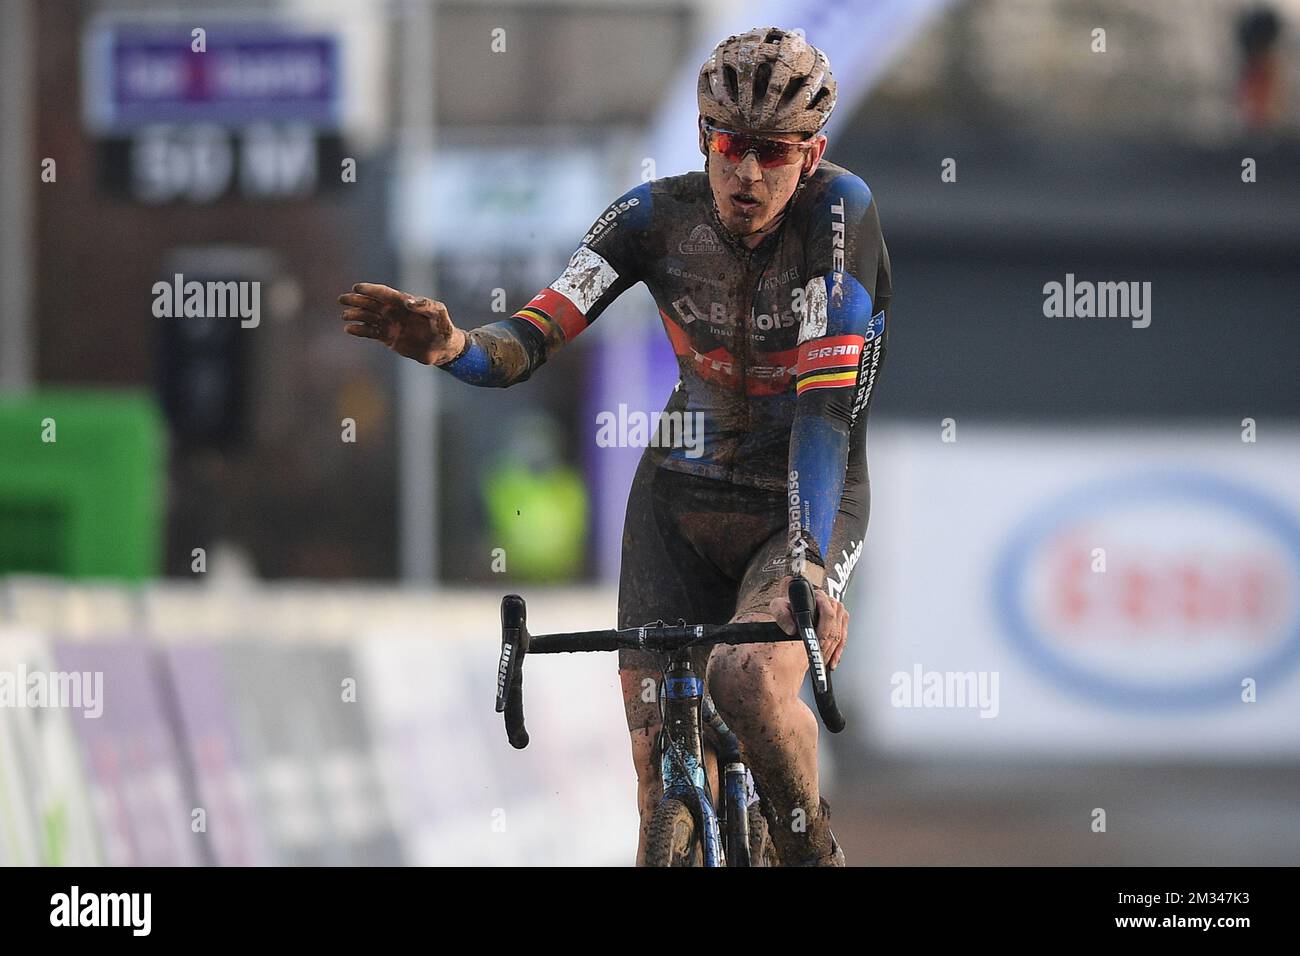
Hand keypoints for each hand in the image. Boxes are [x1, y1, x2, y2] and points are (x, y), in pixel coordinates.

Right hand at [338, 282, 466, 364]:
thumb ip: (425, 305)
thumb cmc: (443, 327)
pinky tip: (349, 329)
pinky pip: (370, 332)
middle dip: (357, 300)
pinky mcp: (388, 338)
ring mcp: (390, 324)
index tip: (357, 287)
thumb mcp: (439, 314)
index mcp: (404, 302)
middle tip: (342, 299)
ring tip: (345, 316)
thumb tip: (407, 302)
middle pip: (372, 303)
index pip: (384, 293)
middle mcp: (394, 311)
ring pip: (368, 317)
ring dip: (356, 315)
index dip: (371, 290)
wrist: (443, 348)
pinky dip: (360, 330)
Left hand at [767, 574, 849, 669]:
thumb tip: (792, 629)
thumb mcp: (779, 605)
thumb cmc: (789, 605)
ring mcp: (839, 611)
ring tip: (822, 661)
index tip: (817, 646)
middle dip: (826, 646)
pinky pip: (843, 638)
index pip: (828, 616)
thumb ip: (781, 615)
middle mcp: (832, 602)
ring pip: (839, 635)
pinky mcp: (842, 620)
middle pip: (834, 629)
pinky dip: (838, 651)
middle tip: (818, 657)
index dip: (823, 634)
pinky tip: (832, 660)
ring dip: (832, 651)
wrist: (796, 604)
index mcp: (820, 596)